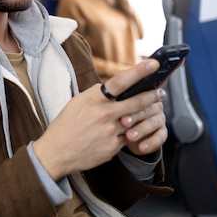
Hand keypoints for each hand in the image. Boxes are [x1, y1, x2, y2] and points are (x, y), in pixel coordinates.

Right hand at [32, 59, 165, 180]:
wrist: (56, 152)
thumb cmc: (65, 125)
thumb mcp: (77, 102)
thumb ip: (95, 94)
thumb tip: (111, 88)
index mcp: (93, 99)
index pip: (120, 82)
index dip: (139, 71)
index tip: (153, 64)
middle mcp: (103, 114)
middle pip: (136, 101)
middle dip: (152, 95)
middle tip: (160, 91)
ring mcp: (109, 131)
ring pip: (136, 120)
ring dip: (147, 114)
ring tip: (153, 109)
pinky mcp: (113, 147)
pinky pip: (129, 137)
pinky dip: (131, 132)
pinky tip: (132, 130)